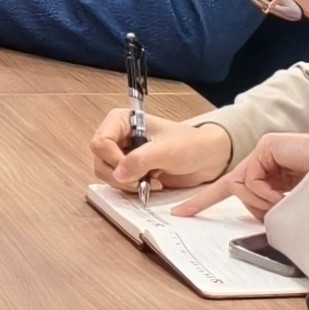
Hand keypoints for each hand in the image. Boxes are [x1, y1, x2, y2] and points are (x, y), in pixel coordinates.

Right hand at [94, 110, 233, 194]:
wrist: (208, 158)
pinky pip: (118, 183)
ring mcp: (122, 154)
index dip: (113, 160)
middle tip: (140, 181)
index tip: (132, 171)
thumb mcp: (166, 151)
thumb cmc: (190, 145)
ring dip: (126, 184)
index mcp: (121, 121)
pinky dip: (131, 188)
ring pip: (106, 174)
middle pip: (100, 160)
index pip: (100, 142)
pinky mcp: (130, 170)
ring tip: (149, 183)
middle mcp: (118, 136)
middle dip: (119, 175)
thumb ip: (140, 160)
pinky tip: (151, 185)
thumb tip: (118, 174)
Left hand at [192, 127, 308, 219]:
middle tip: (279, 208)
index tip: (181, 214)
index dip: (204, 202)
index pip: (230, 189)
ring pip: (241, 187)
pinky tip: (286, 192)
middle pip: (236, 191)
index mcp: (270, 176)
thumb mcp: (292, 207)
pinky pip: (250, 179)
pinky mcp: (266, 146)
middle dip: (256, 208)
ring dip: (264, 203)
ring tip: (289, 201)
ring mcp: (264, 152)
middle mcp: (263, 161)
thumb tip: (258, 219)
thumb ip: (270, 210)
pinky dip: (266, 193)